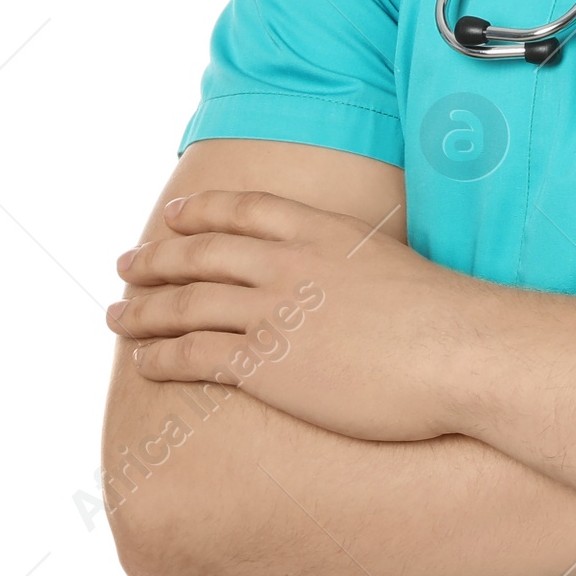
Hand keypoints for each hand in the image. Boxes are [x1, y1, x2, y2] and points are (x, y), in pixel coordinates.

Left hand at [105, 190, 475, 441]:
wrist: (458, 352)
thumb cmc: (445, 317)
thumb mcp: (396, 265)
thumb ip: (358, 264)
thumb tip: (358, 280)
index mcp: (321, 232)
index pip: (244, 210)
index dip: (202, 211)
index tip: (176, 215)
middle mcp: (288, 264)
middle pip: (201, 253)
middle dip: (156, 258)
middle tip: (126, 264)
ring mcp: (273, 313)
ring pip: (185, 304)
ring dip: (143, 309)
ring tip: (116, 314)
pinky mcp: (266, 365)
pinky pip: (194, 356)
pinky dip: (160, 356)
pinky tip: (143, 361)